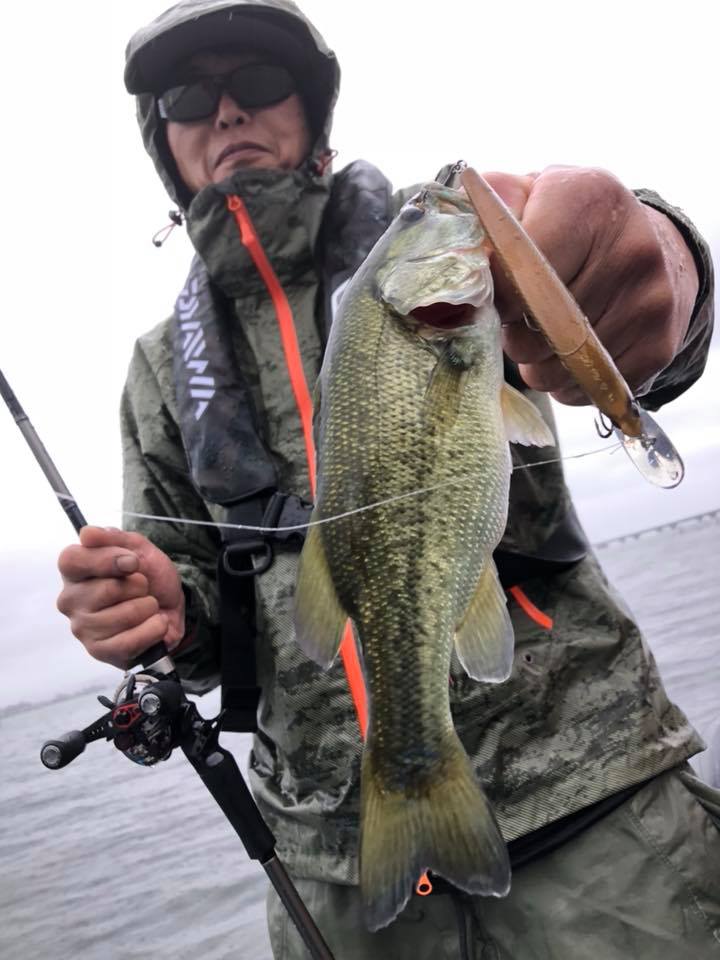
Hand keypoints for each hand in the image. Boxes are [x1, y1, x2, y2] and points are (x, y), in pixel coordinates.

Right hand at [57, 526, 185, 668]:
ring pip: (126, 614)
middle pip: (108, 588)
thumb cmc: (148, 577)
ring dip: (149, 607)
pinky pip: (133, 639)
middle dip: (139, 585)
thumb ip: (113, 538)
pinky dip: (154, 628)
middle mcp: (71, 600)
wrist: (170, 607)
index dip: (107, 559)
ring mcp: (83, 628)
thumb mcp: (137, 548)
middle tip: (141, 588)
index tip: (132, 562)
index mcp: (74, 571)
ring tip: (147, 607)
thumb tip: (87, 533)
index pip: (72, 560)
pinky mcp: (99, 651)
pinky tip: (153, 624)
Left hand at [483, 166, 698, 403]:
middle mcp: (631, 248)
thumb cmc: (570, 223)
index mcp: (588, 198)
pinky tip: (570, 353)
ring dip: (536, 363)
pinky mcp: (660, 346)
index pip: (520, 267)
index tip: (495, 298)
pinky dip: (567, 382)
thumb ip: (489, 209)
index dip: (497, 294)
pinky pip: (587, 389)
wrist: (648, 245)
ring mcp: (650, 301)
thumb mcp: (530, 194)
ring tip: (543, 336)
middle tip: (519, 317)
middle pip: (538, 325)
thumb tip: (463, 255)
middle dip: (515, 331)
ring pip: (559, 367)